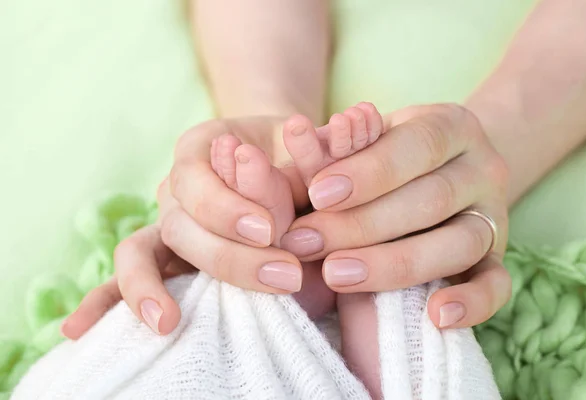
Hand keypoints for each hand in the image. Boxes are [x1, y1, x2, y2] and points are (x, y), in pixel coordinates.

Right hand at [62, 116, 317, 337]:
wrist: (280, 153)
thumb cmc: (295, 151)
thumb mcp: (305, 146)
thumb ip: (306, 164)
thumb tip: (304, 194)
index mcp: (202, 148)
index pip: (197, 180)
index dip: (228, 208)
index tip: (269, 232)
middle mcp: (176, 186)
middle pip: (179, 224)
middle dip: (228, 256)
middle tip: (283, 276)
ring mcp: (166, 222)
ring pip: (139, 252)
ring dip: (147, 288)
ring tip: (165, 321)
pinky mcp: (166, 256)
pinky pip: (127, 277)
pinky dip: (104, 302)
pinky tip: (78, 330)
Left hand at [280, 103, 510, 328]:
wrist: (441, 172)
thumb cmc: (387, 157)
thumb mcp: (364, 139)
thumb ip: (334, 146)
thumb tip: (296, 137)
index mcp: (451, 126)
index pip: (416, 144)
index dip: (368, 171)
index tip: (318, 193)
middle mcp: (483, 168)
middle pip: (432, 198)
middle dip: (362, 224)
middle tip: (306, 243)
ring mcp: (495, 216)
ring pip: (460, 243)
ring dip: (395, 263)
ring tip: (336, 275)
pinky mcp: (497, 259)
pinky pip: (498, 284)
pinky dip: (473, 302)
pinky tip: (436, 316)